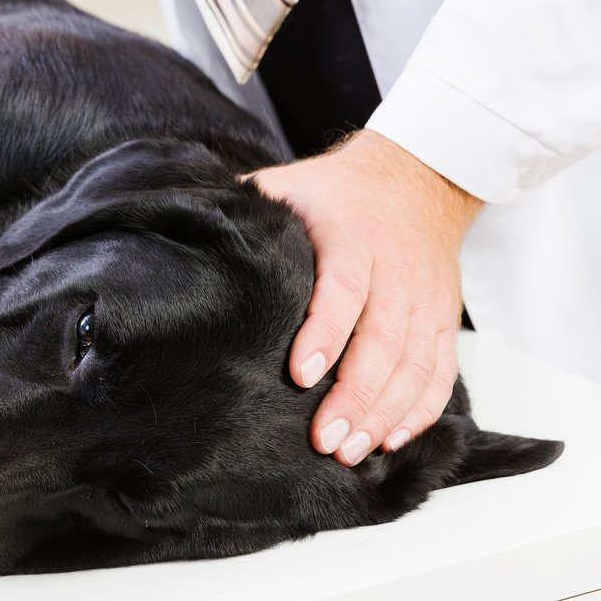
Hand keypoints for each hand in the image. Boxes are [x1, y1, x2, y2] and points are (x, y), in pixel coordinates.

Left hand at [247, 129, 483, 465]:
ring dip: (386, 411)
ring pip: (416, 362)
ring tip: (352, 450)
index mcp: (352, 234)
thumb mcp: (287, 186)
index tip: (300, 374)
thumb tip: (186, 225)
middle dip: (356, 394)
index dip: (325, 332)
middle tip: (326, 438)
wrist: (414, 179)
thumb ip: (244, 210)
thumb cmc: (336, 192)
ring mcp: (425, 296)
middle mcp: (395, 268)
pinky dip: (421, 408)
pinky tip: (391, 438)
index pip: (343, 287)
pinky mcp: (443, 318)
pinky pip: (440, 369)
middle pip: (384, 338)